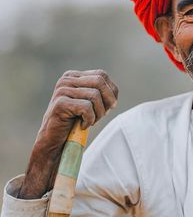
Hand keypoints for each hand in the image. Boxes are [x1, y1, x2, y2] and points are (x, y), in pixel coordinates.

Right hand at [18, 70, 118, 198]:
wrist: (55, 141)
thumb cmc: (74, 122)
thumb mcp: (90, 103)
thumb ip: (101, 92)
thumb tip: (114, 91)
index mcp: (73, 76)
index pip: (102, 75)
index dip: (110, 92)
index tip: (107, 108)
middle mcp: (66, 80)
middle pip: (99, 82)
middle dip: (106, 101)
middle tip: (101, 116)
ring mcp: (62, 91)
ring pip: (95, 95)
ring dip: (98, 113)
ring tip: (90, 121)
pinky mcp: (60, 103)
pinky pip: (86, 107)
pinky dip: (90, 119)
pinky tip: (82, 125)